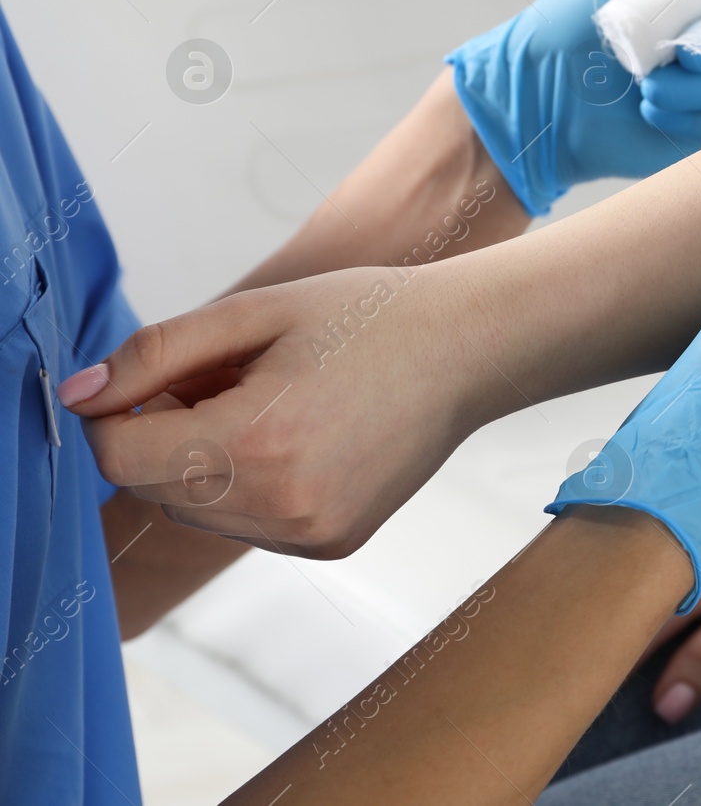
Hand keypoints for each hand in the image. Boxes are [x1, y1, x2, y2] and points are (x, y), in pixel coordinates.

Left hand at [56, 263, 489, 556]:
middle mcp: (282, 504)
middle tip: (227, 378)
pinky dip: (248, 486)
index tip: (156, 375)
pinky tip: (300, 438)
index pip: (119, 455)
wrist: (466, 350)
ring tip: (271, 405)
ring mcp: (311, 532)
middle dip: (163, 434)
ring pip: (196, 511)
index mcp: (257, 440)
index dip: (117, 410)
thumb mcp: (254, 313)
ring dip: (202, 463)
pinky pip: (247, 524)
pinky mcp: (332, 543)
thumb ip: (154, 354)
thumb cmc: (368, 318)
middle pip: (152, 488)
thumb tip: (77, 395)